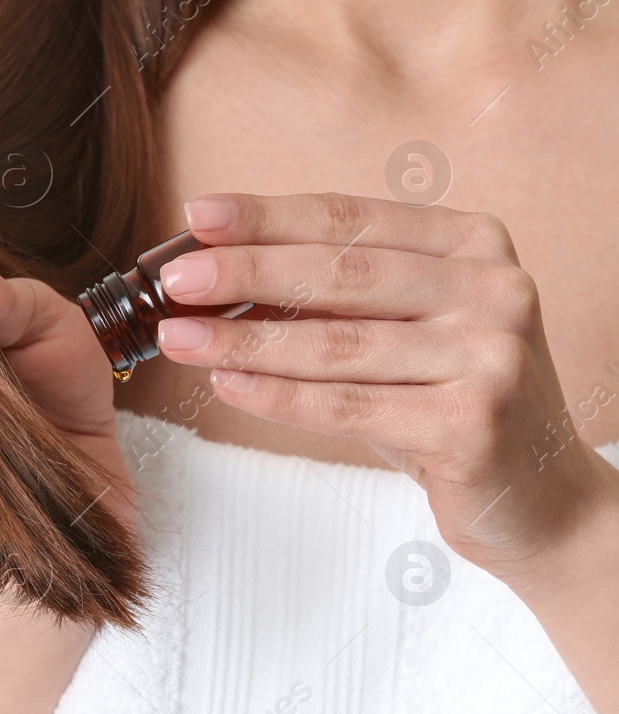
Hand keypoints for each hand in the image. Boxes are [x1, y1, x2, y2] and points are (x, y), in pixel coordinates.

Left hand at [153, 190, 617, 578]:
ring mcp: (491, 356)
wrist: (541, 498)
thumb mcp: (404, 331)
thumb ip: (336, 295)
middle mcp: (494, 289)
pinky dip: (277, 396)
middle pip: (342, 272)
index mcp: (474, 244)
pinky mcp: (474, 424)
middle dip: (245, 271)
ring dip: (244, 339)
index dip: (268, 216)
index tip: (196, 215)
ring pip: (338, 343)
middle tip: (173, 279)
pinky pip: (348, 406)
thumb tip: (217, 268)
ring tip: (178, 337)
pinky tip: (225, 384)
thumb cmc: (448, 403)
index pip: (352, 219)